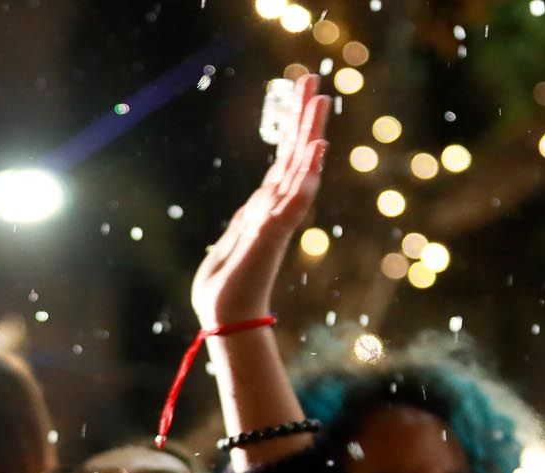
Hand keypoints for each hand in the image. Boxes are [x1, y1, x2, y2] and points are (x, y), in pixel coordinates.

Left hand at [191, 73, 330, 329]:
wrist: (223, 317)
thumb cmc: (224, 287)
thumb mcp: (233, 242)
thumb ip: (248, 221)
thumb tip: (258, 202)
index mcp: (263, 208)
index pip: (282, 161)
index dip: (292, 129)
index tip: (300, 97)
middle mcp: (275, 209)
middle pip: (294, 155)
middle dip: (304, 118)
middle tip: (314, 82)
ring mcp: (276, 221)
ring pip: (299, 169)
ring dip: (310, 135)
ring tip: (321, 102)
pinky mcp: (272, 236)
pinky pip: (293, 202)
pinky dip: (305, 177)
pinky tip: (315, 152)